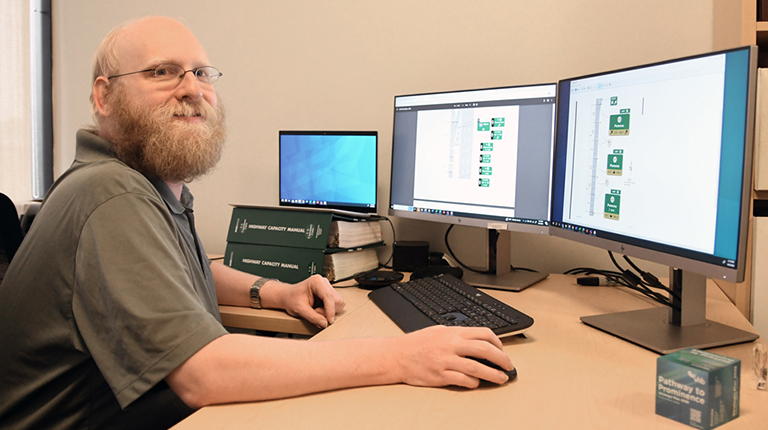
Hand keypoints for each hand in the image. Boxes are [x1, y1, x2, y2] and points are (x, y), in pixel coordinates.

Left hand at [262, 275, 345, 328]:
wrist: (289, 297)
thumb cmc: (291, 299)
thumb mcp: (299, 309)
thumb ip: (312, 317)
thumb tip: (324, 323)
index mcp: (316, 281)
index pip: (328, 296)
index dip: (330, 310)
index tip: (329, 321)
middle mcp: (324, 283)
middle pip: (336, 300)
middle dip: (328, 311)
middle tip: (315, 313)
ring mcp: (328, 288)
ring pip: (339, 303)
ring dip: (329, 311)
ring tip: (316, 311)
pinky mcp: (330, 295)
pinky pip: (337, 305)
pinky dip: (330, 311)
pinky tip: (320, 310)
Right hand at [392, 326, 511, 387]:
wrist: (396, 356)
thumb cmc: (416, 344)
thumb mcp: (438, 331)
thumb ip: (456, 335)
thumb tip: (476, 341)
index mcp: (453, 332)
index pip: (484, 334)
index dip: (498, 343)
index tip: (501, 350)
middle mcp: (452, 345)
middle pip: (485, 350)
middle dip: (502, 359)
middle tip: (508, 366)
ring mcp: (446, 360)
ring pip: (477, 367)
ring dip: (493, 374)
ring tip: (501, 378)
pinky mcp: (440, 375)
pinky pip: (463, 379)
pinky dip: (473, 382)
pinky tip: (477, 382)